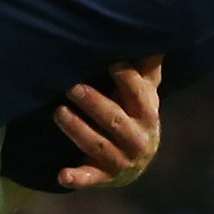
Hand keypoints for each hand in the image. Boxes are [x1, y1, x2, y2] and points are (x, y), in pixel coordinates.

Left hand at [52, 58, 161, 189]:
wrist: (136, 158)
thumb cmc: (134, 112)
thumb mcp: (143, 91)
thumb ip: (145, 66)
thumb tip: (155, 36)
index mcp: (147, 114)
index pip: (139, 95)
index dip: (127, 79)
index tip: (111, 63)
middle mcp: (137, 139)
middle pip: (115, 121)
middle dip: (94, 104)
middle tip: (71, 87)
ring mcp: (121, 160)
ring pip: (98, 146)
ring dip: (78, 130)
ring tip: (58, 112)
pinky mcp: (103, 176)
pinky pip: (90, 178)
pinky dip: (77, 178)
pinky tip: (62, 175)